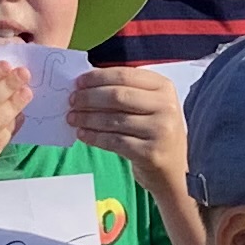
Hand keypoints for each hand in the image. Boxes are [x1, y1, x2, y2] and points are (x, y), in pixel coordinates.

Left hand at [66, 60, 190, 192]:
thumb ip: (126, 91)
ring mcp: (160, 130)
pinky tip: (82, 134)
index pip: (125, 75)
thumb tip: (86, 84)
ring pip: (113, 119)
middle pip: (117, 95)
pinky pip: (114, 141)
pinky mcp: (150, 153)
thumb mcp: (150, 105)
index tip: (78, 82)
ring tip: (72, 118)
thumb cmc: (154, 131)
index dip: (97, 77)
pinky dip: (94, 137)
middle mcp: (166, 107)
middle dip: (89, 97)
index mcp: (164, 87)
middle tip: (72, 101)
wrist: (172, 169)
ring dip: (87, 118)